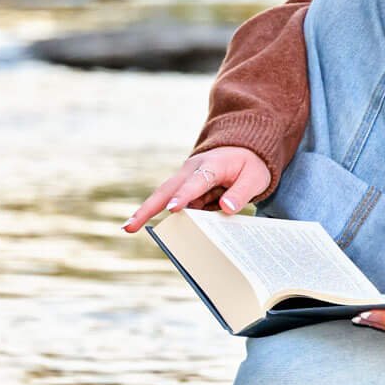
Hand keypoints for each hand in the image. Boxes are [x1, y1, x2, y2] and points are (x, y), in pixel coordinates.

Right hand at [123, 146, 273, 230]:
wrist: (243, 151)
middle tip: (130, 225)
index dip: (184, 196)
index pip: (196, 182)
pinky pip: (176, 205)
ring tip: (129, 228)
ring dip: (147, 212)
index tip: (173, 208)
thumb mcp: (255, 177)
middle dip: (148, 207)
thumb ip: (242, 193)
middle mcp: (192, 171)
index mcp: (211, 165)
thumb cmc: (250, 165)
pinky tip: (164, 233)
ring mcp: (185, 180)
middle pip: (167, 190)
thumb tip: (227, 208)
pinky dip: (169, 218)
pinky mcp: (185, 190)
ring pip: (165, 197)